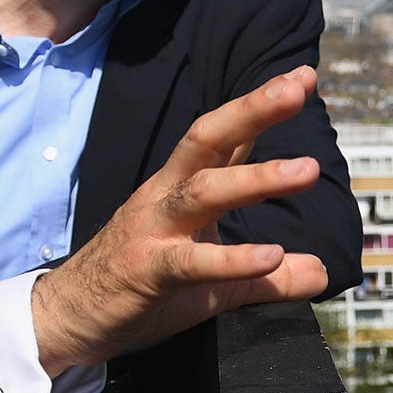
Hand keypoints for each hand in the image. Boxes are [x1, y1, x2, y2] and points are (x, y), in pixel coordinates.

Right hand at [30, 68, 329, 373]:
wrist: (72, 315)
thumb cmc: (141, 284)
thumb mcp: (212, 279)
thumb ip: (265, 273)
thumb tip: (320, 273)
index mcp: (180, 186)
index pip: (225, 137)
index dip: (260, 105)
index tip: (302, 77)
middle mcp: (166, 195)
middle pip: (207, 140)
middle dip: (251, 111)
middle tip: (295, 90)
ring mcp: (154, 230)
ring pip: (204, 191)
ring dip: (257, 178)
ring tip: (308, 170)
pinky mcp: (147, 270)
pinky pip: (192, 261)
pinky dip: (233, 258)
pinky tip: (271, 255)